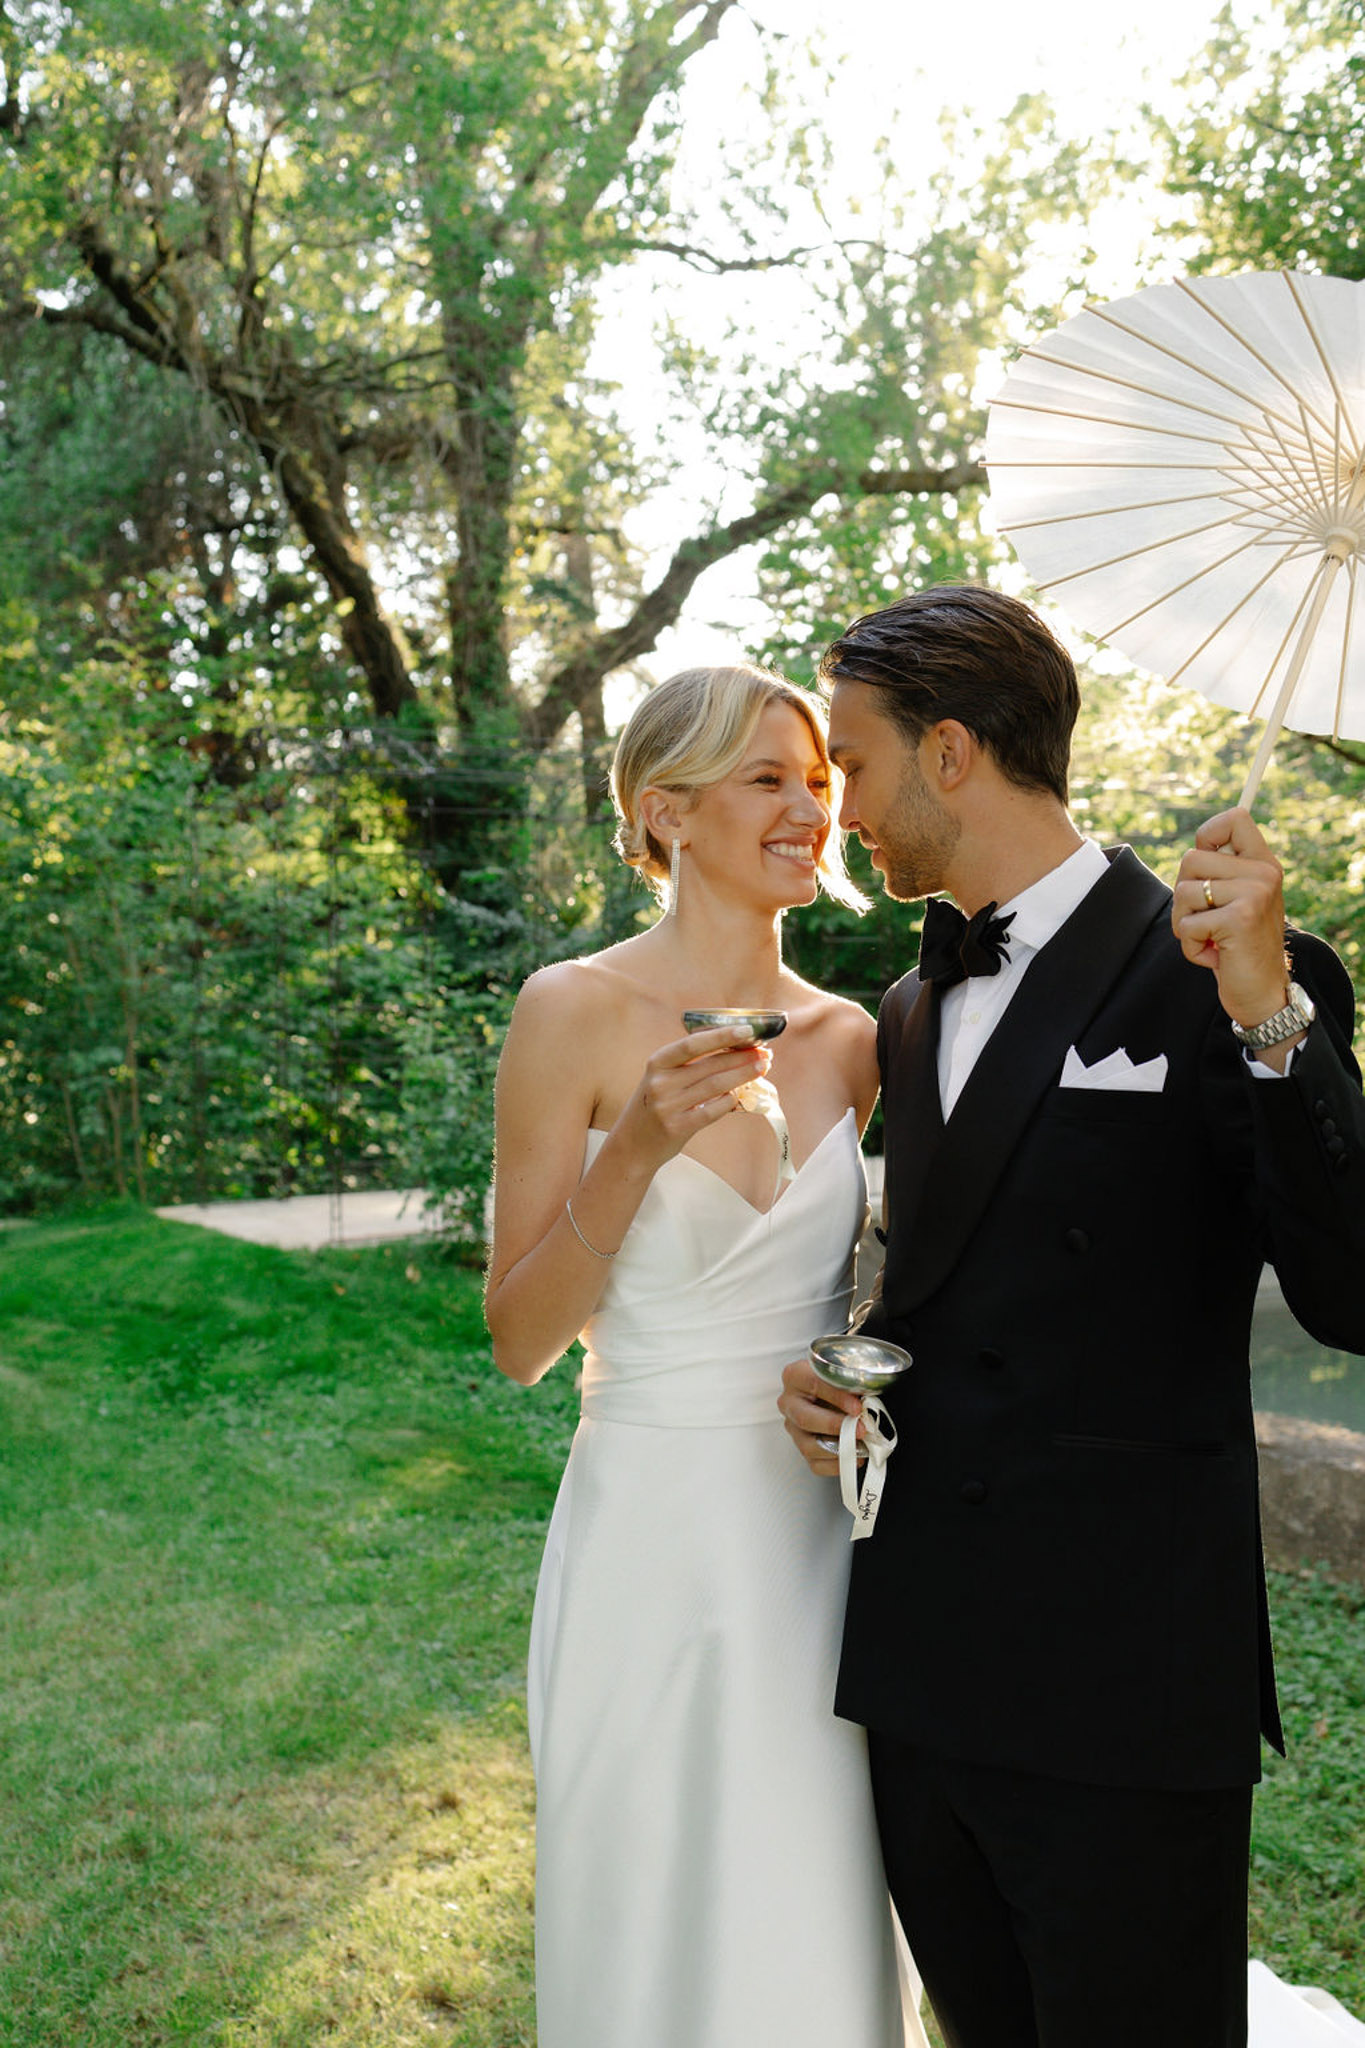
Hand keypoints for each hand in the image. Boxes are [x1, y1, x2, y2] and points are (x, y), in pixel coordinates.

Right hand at [614, 1024, 770, 1169]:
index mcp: (657, 1063)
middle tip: (763, 1053)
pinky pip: (713, 1110)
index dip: (722, 1035)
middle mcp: (661, 1082)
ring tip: (761, 1068)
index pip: (693, 1043)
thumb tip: (735, 1051)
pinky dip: (730, 1101)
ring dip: (743, 1075)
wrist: (632, 1145)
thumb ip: (689, 1066)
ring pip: (716, 1086)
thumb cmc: (654, 1106)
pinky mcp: (678, 1127)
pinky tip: (741, 1096)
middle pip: (711, 1065)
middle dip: (741, 1057)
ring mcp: (668, 1105)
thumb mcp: (662, 1079)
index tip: (747, 1030)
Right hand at [778, 1355, 863, 1476]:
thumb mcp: (845, 1372)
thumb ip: (853, 1383)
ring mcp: (793, 1427)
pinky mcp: (802, 1446)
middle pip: (805, 1419)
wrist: (833, 1388)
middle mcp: (789, 1402)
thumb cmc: (838, 1378)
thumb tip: (869, 1402)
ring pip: (809, 1446)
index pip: (813, 1385)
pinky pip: (816, 1464)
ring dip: (838, 1448)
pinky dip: (837, 1464)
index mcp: (795, 1376)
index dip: (837, 1397)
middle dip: (836, 1426)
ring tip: (861, 1445)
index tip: (857, 1407)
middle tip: (860, 1429)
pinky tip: (854, 1456)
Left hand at [1172, 809, 1294, 1033]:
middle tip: (1205, 920)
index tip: (1205, 869)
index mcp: (1263, 864)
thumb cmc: (1239, 947)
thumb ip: (1223, 873)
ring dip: (1183, 924)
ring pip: (1182, 892)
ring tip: (1210, 938)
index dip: (1207, 836)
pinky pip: (1186, 924)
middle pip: (1190, 858)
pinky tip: (1214, 955)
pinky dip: (1189, 947)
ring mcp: (1254, 893)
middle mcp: (1263, 873)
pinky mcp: (1239, 919)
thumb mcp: (1237, 902)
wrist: (1261, 993)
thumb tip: (1198, 846)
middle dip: (1183, 896)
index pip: (1234, 818)